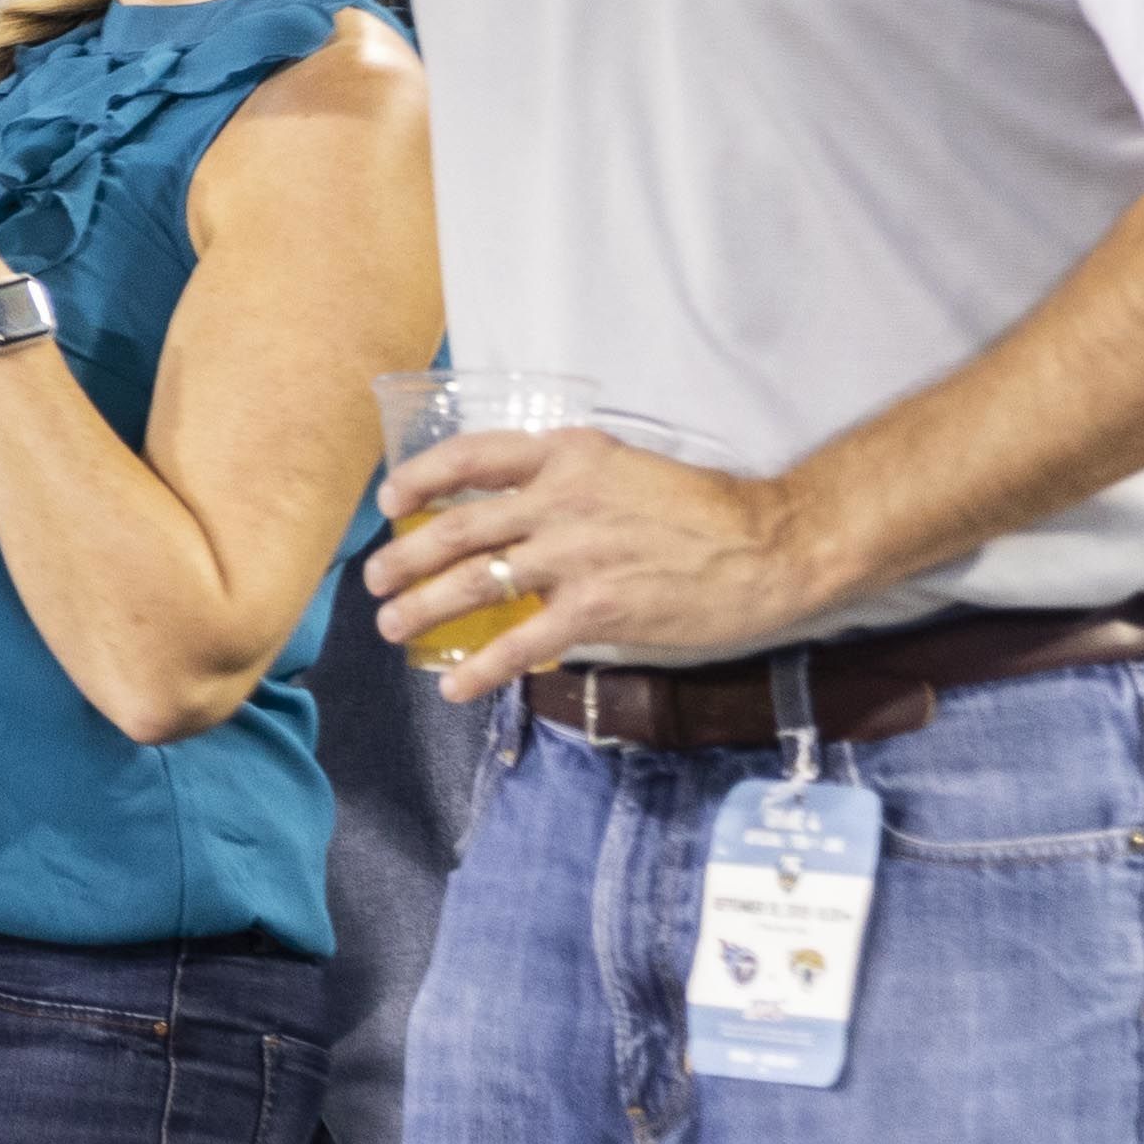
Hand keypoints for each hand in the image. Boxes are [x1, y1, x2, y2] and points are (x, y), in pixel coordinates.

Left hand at [360, 426, 822, 692]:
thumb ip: (570, 485)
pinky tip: (457, 688)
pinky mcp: (597, 608)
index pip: (472, 456)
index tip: (391, 500)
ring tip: (394, 628)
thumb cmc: (704, 510)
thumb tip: (519, 515)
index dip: (420, 478)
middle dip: (406, 558)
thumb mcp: (625, 470)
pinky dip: (480, 668)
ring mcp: (576, 554)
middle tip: (377, 581)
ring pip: (476, 582)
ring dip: (424, 608)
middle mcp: (562, 498)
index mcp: (569, 455)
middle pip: (459, 526)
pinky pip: (520, 643)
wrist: (767, 545)